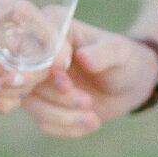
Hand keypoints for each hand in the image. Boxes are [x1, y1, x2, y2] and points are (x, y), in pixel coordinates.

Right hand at [20, 20, 157, 137]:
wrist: (131, 84)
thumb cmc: (125, 60)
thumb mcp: (120, 53)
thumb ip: (103, 54)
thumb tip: (83, 58)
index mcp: (51, 28)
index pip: (29, 47)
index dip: (44, 70)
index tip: (67, 84)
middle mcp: (38, 54)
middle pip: (26, 80)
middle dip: (57, 97)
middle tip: (87, 101)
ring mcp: (38, 81)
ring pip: (32, 105)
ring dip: (63, 116)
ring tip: (93, 117)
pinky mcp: (44, 104)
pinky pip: (44, 123)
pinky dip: (67, 128)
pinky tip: (92, 123)